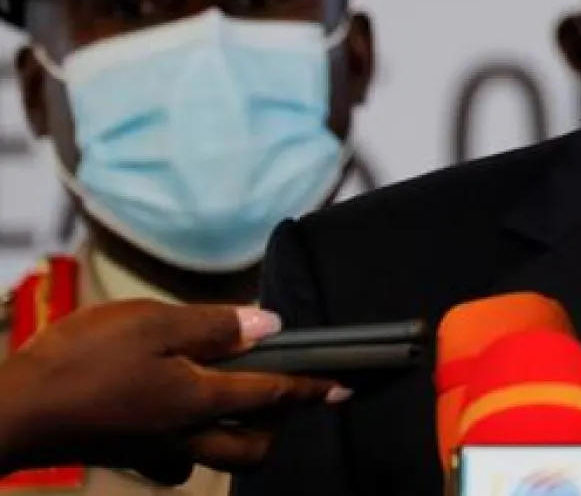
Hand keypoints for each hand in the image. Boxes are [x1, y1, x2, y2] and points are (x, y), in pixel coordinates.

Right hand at [0, 300, 345, 482]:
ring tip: (244, 398)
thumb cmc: (80, 361)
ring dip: (240, 434)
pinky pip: (176, 460)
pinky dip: (192, 443)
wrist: (12, 410)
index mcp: (200, 399)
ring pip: (218, 455)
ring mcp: (156, 450)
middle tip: (292, 392)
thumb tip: (269, 325)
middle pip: (254, 446)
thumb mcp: (153, 323)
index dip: (313, 389)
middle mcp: (186, 434)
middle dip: (281, 424)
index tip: (344, 387)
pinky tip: (184, 416)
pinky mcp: (128, 453)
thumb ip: (216, 326)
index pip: (274, 395)